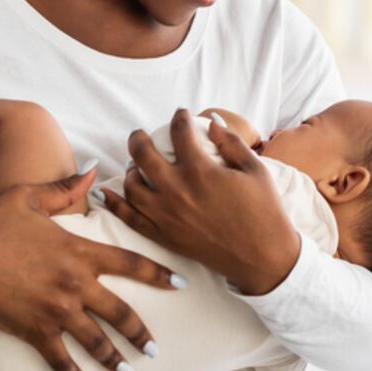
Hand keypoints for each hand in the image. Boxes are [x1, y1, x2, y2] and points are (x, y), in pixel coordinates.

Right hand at [0, 170, 185, 370]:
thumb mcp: (28, 198)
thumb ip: (64, 189)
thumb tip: (93, 171)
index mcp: (79, 252)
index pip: (130, 263)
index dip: (158, 274)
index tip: (181, 283)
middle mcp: (75, 284)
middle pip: (120, 312)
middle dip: (140, 332)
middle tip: (155, 348)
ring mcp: (57, 311)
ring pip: (96, 340)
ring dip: (114, 358)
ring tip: (129, 370)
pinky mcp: (35, 331)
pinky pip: (59, 358)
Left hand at [96, 108, 300, 294]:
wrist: (262, 256)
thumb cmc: (265, 211)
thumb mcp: (255, 169)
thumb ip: (231, 142)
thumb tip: (212, 122)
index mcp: (201, 171)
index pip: (180, 132)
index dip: (179, 118)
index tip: (181, 114)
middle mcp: (177, 191)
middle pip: (143, 154)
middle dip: (139, 138)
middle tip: (142, 134)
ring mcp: (167, 216)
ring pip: (131, 185)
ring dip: (129, 169)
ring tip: (135, 165)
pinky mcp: (164, 236)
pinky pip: (130, 218)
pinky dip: (114, 203)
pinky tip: (107, 193)